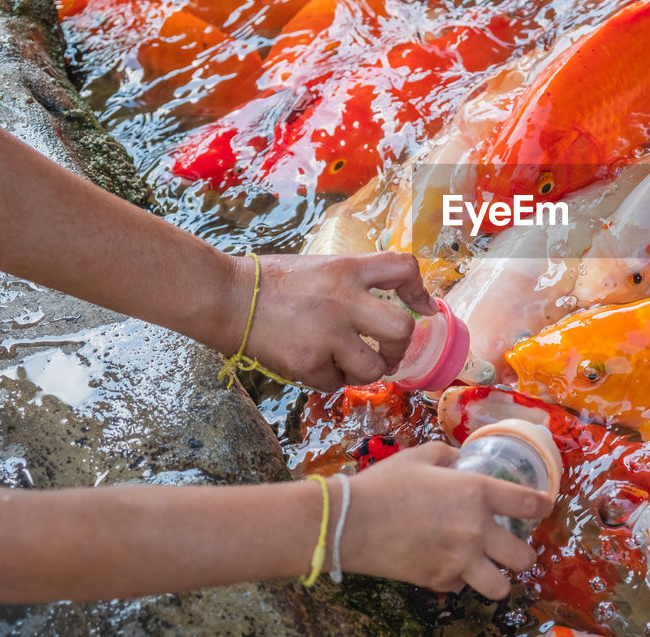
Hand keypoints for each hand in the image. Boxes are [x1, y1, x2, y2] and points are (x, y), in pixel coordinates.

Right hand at [233, 252, 436, 390]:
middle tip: (388, 351)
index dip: (420, 290)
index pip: (402, 268)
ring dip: (368, 371)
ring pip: (374, 368)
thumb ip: (356, 280)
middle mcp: (343, 300)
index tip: (423, 308)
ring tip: (351, 363)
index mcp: (347, 270)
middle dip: (401, 347)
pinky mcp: (307, 363)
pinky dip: (331, 379)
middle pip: (401, 329)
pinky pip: (336, 383)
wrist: (226, 298)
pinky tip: (317, 365)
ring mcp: (326, 334)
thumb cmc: (274, 282)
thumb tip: (395, 301)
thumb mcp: (322, 266)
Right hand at [340, 442, 554, 598]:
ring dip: (501, 579)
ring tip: (493, 570)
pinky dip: (460, 579)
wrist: (349, 522)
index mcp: (476, 493)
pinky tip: (451, 567)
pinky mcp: (438, 580)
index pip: (528, 504)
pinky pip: (462, 586)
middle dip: (525, 555)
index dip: (543, 506)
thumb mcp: (421, 456)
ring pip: (500, 586)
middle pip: (523, 556)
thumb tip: (459, 461)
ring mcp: (459, 560)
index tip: (545, 508)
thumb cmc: (385, 483)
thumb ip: (448, 456)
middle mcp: (476, 530)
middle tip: (516, 549)